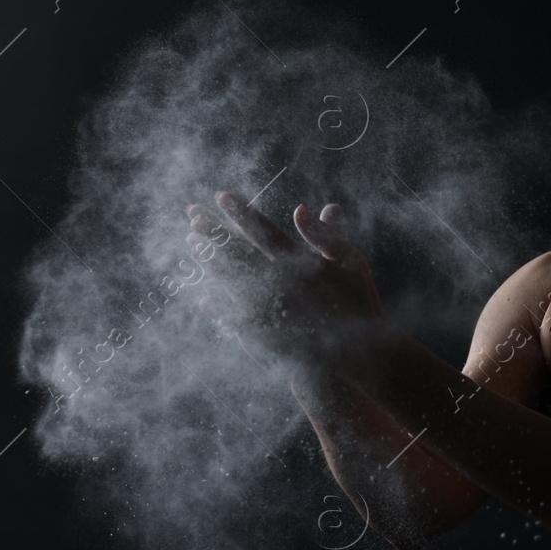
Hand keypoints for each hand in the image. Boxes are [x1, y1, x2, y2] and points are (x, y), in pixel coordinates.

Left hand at [185, 192, 385, 378]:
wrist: (358, 353)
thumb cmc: (358, 303)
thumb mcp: (351, 262)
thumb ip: (327, 235)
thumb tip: (302, 209)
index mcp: (299, 260)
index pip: (262, 229)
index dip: (240, 211)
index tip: (221, 196)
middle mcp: (279, 281)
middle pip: (238, 250)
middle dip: (214, 230)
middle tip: (192, 214)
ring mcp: (268, 307)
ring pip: (230, 279)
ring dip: (209, 260)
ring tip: (192, 244)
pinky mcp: (265, 334)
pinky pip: (233, 315)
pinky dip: (218, 304)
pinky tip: (205, 295)